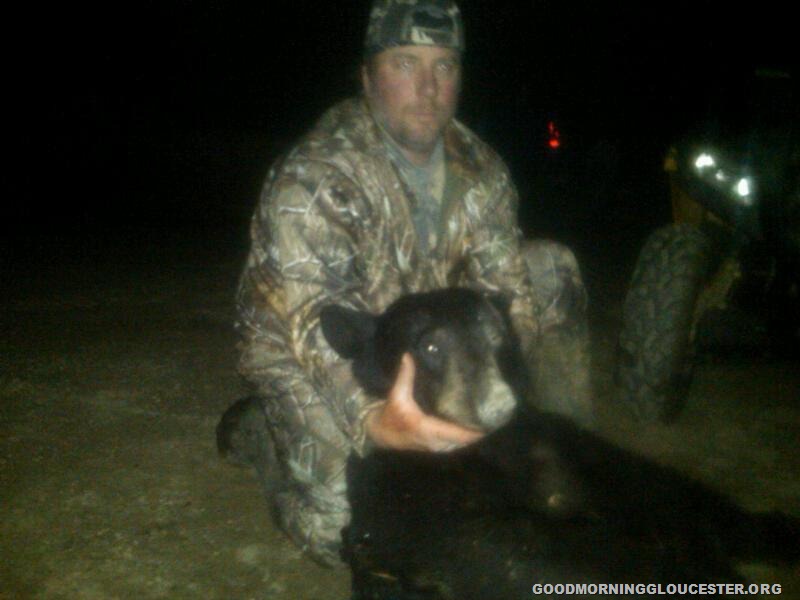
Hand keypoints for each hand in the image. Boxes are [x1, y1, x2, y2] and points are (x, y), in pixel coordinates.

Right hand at [365, 353, 483, 451]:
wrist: (380, 433)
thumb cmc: (390, 413)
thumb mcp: (396, 394)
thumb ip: (405, 376)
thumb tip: (408, 355)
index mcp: (426, 427)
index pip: (456, 432)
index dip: (473, 430)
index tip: (489, 422)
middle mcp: (434, 441)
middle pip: (463, 440)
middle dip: (477, 431)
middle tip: (493, 417)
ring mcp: (435, 447)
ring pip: (460, 444)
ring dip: (472, 436)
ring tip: (488, 421)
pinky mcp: (435, 447)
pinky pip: (455, 444)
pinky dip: (465, 438)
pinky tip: (474, 428)